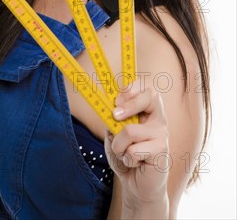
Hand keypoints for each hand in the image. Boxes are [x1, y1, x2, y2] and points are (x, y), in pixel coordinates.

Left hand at [104, 78, 168, 206]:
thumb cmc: (126, 156)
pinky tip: (135, 164)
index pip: (147, 87)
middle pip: (150, 95)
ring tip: (125, 153)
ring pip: (130, 130)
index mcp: (149, 110)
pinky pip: (132, 150)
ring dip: (118, 145)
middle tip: (114, 116)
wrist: (137, 186)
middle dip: (128, 104)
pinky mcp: (161, 150)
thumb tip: (110, 107)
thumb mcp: (114, 133)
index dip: (132, 88)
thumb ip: (114, 119)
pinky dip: (126, 159)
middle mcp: (159, 118)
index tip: (117, 99)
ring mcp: (162, 134)